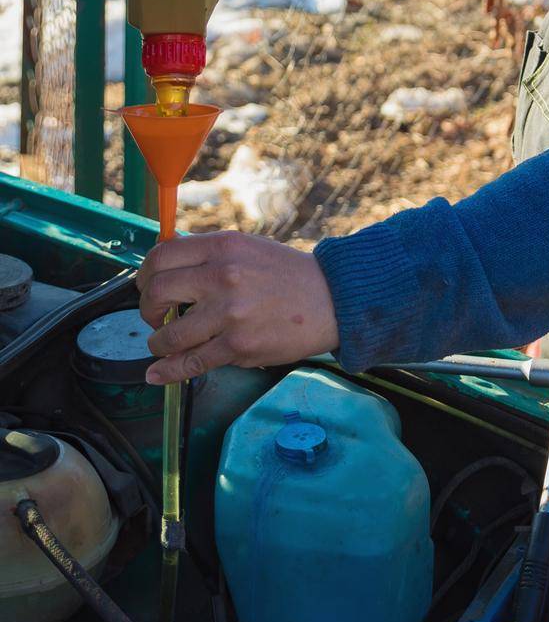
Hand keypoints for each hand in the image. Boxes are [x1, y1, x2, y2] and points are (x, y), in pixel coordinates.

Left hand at [136, 232, 339, 383]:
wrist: (330, 299)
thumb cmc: (286, 274)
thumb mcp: (246, 248)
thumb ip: (208, 255)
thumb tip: (164, 268)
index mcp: (223, 246)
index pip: (162, 256)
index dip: (144, 275)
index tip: (145, 287)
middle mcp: (223, 276)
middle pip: (157, 292)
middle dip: (147, 310)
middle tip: (155, 317)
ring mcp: (230, 313)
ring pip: (169, 335)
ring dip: (158, 343)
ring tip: (164, 343)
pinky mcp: (238, 346)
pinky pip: (190, 363)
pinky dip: (167, 372)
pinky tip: (157, 374)